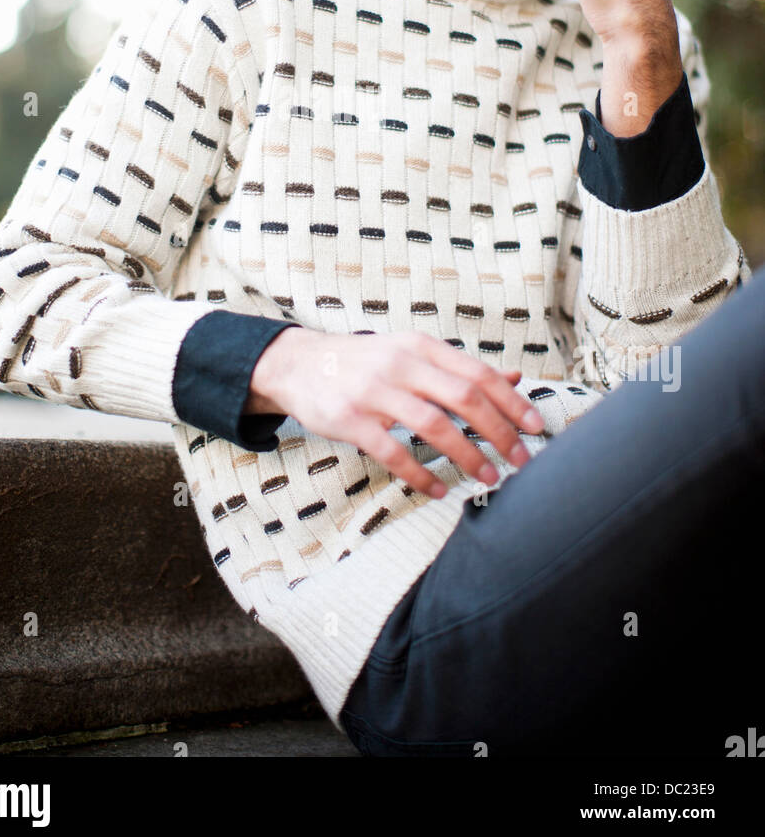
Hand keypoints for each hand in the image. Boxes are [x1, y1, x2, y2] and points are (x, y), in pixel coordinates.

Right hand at [248, 327, 545, 498]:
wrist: (299, 364)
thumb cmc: (364, 362)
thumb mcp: (412, 354)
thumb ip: (460, 369)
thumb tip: (514, 377)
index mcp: (420, 347)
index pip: (478, 373)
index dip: (512, 401)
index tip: (536, 426)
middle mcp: (401, 365)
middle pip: (464, 398)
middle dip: (499, 432)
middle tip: (522, 459)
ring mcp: (374, 392)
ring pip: (433, 425)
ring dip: (468, 455)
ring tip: (490, 477)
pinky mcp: (350, 420)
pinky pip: (393, 452)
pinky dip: (421, 474)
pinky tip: (439, 490)